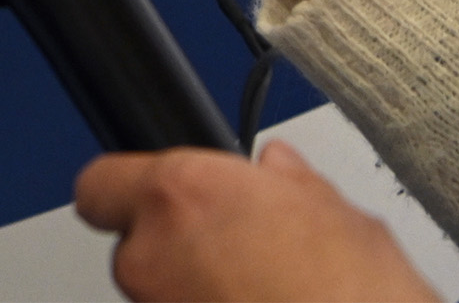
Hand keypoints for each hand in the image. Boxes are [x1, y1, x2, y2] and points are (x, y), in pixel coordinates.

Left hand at [76, 141, 435, 302]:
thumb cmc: (358, 298)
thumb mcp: (341, 219)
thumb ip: (291, 185)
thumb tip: (278, 169)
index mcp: (182, 194)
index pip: (100, 183)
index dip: (127, 189)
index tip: (157, 195)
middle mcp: (153, 254)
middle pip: (135, 243)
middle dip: (177, 246)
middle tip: (236, 250)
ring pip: (158, 291)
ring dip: (193, 288)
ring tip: (260, 292)